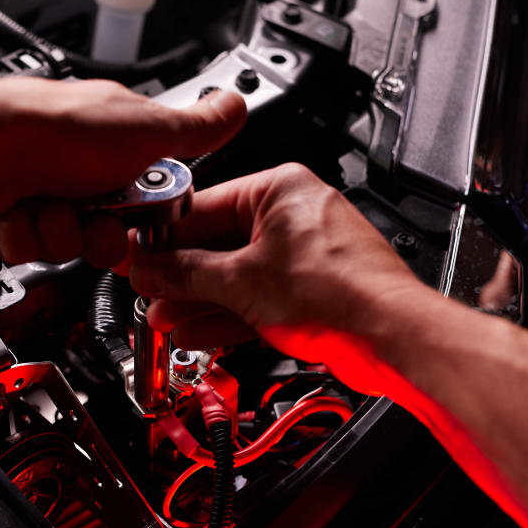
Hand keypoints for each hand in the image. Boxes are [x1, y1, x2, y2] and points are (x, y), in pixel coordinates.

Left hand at [0, 78, 246, 268]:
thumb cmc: (56, 130)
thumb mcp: (146, 127)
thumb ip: (197, 127)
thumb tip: (237, 106)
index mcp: (117, 144)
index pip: (148, 201)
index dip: (146, 221)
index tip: (140, 223)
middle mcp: (79, 166)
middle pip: (108, 231)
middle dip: (100, 235)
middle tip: (91, 221)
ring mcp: (43, 189)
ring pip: (68, 244)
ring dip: (60, 234)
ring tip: (49, 211)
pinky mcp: (10, 214)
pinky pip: (30, 249)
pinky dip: (26, 237)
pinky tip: (22, 217)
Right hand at [128, 163, 426, 372]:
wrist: (390, 337)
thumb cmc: (340, 292)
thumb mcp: (240, 280)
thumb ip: (186, 273)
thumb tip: (153, 268)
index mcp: (279, 189)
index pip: (200, 208)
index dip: (162, 236)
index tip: (136, 255)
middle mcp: (294, 214)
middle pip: (217, 244)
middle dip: (178, 275)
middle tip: (145, 289)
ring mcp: (303, 253)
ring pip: (235, 275)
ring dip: (198, 300)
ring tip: (163, 315)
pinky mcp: (310, 289)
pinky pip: (256, 295)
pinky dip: (227, 313)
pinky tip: (196, 330)